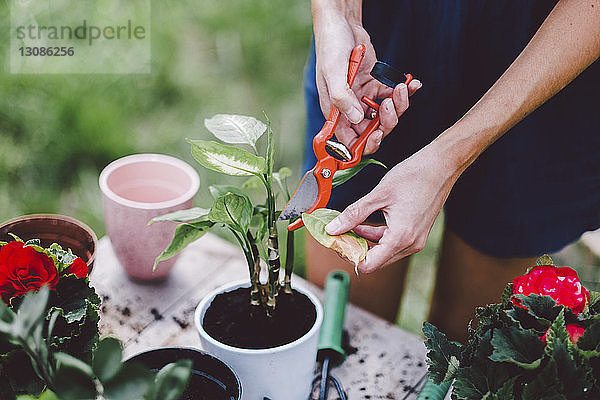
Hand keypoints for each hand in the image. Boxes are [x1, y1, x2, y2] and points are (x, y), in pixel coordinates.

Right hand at [313, 10, 420, 153]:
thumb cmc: (331, 46)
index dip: (363, 144)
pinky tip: (411, 84)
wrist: (342, 23)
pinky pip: (392, 97)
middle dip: (385, 122)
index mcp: (335, 111)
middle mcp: (349, 108)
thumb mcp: (333, 72)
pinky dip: (404, 92)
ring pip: (385, 115)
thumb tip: (356, 118)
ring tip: (399, 88)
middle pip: (371, 130)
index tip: (377, 135)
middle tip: (389, 105)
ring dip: (397, 106)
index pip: (349, 140)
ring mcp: (363, 98)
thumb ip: (342, 98)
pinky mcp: (375, 86)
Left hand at [324, 142, 457, 272]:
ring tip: (347, 228)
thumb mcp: (378, 195)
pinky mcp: (416, 233)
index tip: (337, 243)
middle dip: (354, 249)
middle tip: (338, 235)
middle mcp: (410, 243)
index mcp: (401, 237)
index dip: (348, 256)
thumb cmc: (415, 176)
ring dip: (364, 243)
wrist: (440, 166)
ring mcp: (415, 239)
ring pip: (383, 252)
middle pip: (375, 261)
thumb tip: (334, 228)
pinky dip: (376, 236)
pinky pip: (391, 242)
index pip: (368, 264)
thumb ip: (354, 214)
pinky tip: (362, 225)